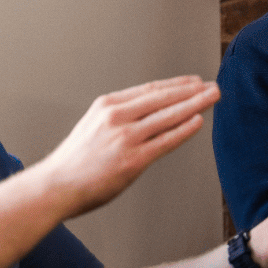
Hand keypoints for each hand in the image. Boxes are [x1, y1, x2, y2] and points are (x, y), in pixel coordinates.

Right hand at [41, 76, 220, 217]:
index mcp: (107, 105)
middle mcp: (117, 116)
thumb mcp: (92, 126)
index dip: (175, 85)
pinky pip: (165, 140)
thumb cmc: (74, 161)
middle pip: (163, 98)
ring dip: (195, 105)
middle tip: (212, 86)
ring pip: (168, 116)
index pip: (150, 90)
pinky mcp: (132, 160)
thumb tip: (145, 115)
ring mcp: (125, 138)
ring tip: (212, 98)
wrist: (55, 186)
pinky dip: (184, 129)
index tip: (192, 82)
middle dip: (191, 91)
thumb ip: (117, 118)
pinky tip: (198, 122)